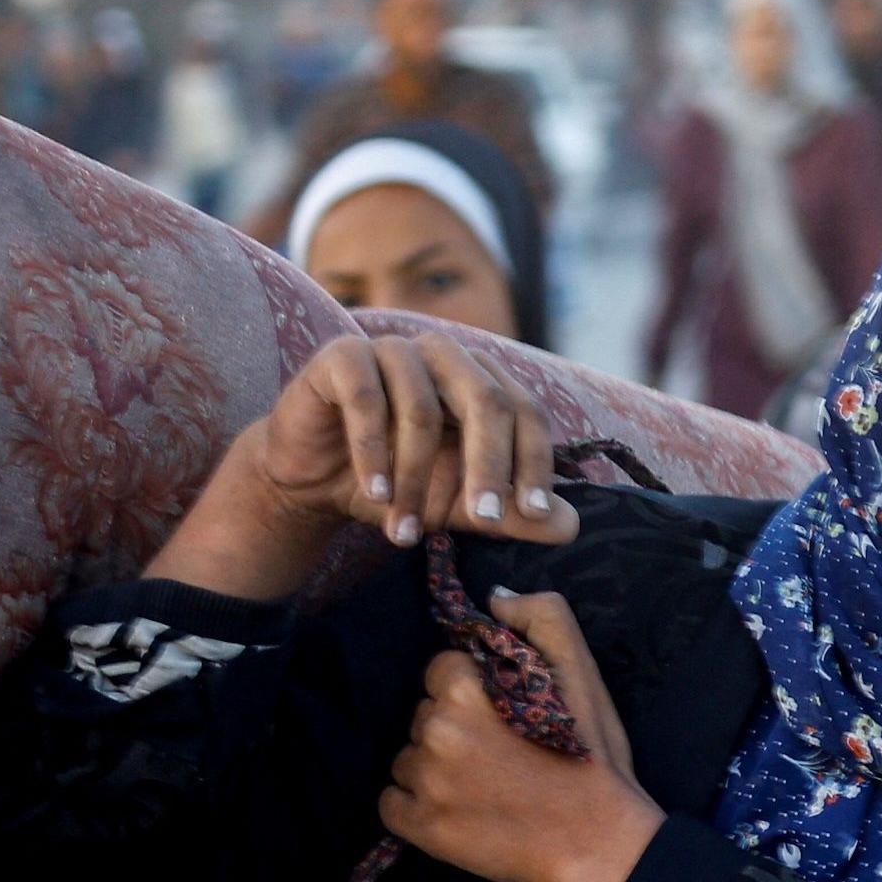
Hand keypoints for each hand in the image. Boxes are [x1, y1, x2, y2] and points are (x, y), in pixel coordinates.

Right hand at [251, 334, 578, 549]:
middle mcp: (443, 355)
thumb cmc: (391, 483)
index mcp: (480, 379)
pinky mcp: (342, 355)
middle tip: (484, 517)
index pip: (525, 409)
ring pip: (422, 409)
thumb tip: (571, 527)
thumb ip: (507, 512)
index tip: (534, 513)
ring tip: (403, 532)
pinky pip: (367, 400)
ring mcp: (392, 348)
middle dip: (488, 464)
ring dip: (414, 479)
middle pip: (486, 399)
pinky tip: (374, 494)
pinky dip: (373, 453)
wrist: (311, 480)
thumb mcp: (453, 505)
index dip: (534, 459)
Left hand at [379, 590, 661, 881]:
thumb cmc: (591, 756)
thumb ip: (541, 616)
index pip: (441, 670)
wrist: (598, 845)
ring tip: (481, 784)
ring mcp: (424, 782)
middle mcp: (436, 732)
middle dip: (451, 726)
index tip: (499, 712)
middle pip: (424, 714)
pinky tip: (454, 808)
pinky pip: (392, 802)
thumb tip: (494, 599)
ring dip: (433, 765)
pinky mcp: (420, 827)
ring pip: (408, 756)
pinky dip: (414, 804)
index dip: (470, 688)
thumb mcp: (582, 671)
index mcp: (465, 690)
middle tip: (497, 751)